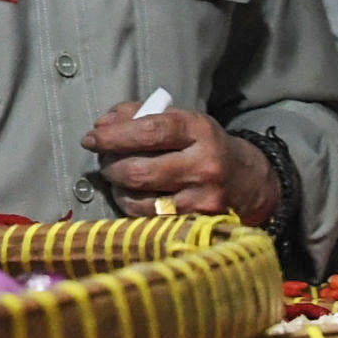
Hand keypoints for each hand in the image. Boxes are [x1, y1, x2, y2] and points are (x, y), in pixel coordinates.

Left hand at [82, 102, 279, 222]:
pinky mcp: (197, 222)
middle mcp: (204, 165)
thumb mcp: (181, 120)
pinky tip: (129, 194)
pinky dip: (130, 205)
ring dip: (116, 187)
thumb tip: (101, 125)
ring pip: (140, 198)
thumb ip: (139, 115)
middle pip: (139, 170)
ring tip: (115, 176)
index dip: (113, 136)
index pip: (149, 131)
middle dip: (110, 165)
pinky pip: (148, 218)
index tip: (91, 138)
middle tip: (102, 159)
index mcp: (199, 130)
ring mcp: (202, 198)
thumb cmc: (201, 145)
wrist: (246, 179)